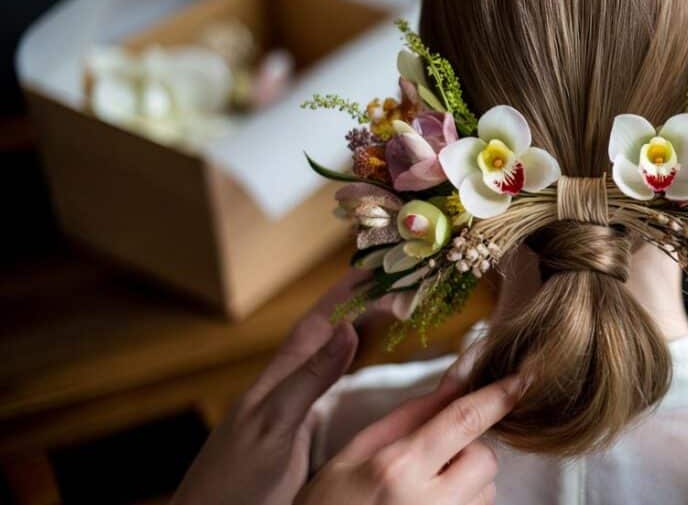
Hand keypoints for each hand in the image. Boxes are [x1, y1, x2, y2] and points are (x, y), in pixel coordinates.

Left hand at [172, 269, 369, 504]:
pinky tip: (357, 368)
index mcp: (276, 382)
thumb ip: (309, 380)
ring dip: (354, 330)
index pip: (317, 323)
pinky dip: (348, 367)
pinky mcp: (290, 435)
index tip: (378, 265)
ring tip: (384, 309)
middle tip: (395, 281)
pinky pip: (326, 387)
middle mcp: (280, 389)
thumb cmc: (232, 485)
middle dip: (356, 303)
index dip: (346, 293)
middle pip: (323, 333)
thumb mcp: (275, 428)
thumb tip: (349, 330)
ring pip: (324, 357)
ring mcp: (283, 411)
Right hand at [295, 372, 524, 504]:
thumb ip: (410, 415)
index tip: (525, 378)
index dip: (500, 395)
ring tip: (421, 490)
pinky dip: (463, 503)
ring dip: (466, 481)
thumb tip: (457, 378)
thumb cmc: (327, 504)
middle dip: (468, 449)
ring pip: (485, 489)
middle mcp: (429, 503)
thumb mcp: (356, 451)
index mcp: (398, 468)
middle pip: (484, 458)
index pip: (464, 420)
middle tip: (432, 457)